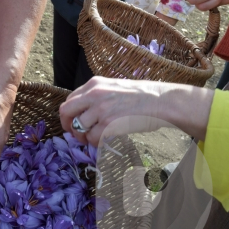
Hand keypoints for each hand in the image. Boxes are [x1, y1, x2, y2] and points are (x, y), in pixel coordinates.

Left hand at [59, 77, 213, 146]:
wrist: (162, 101)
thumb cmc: (142, 96)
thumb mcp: (114, 87)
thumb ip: (97, 96)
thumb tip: (83, 113)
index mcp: (94, 84)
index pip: (70, 100)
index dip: (69, 114)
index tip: (73, 122)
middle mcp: (94, 95)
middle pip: (66, 112)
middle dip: (68, 126)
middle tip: (76, 134)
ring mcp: (101, 110)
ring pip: (78, 128)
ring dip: (83, 137)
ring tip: (94, 139)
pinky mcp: (109, 125)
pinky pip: (93, 139)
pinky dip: (96, 143)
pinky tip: (105, 140)